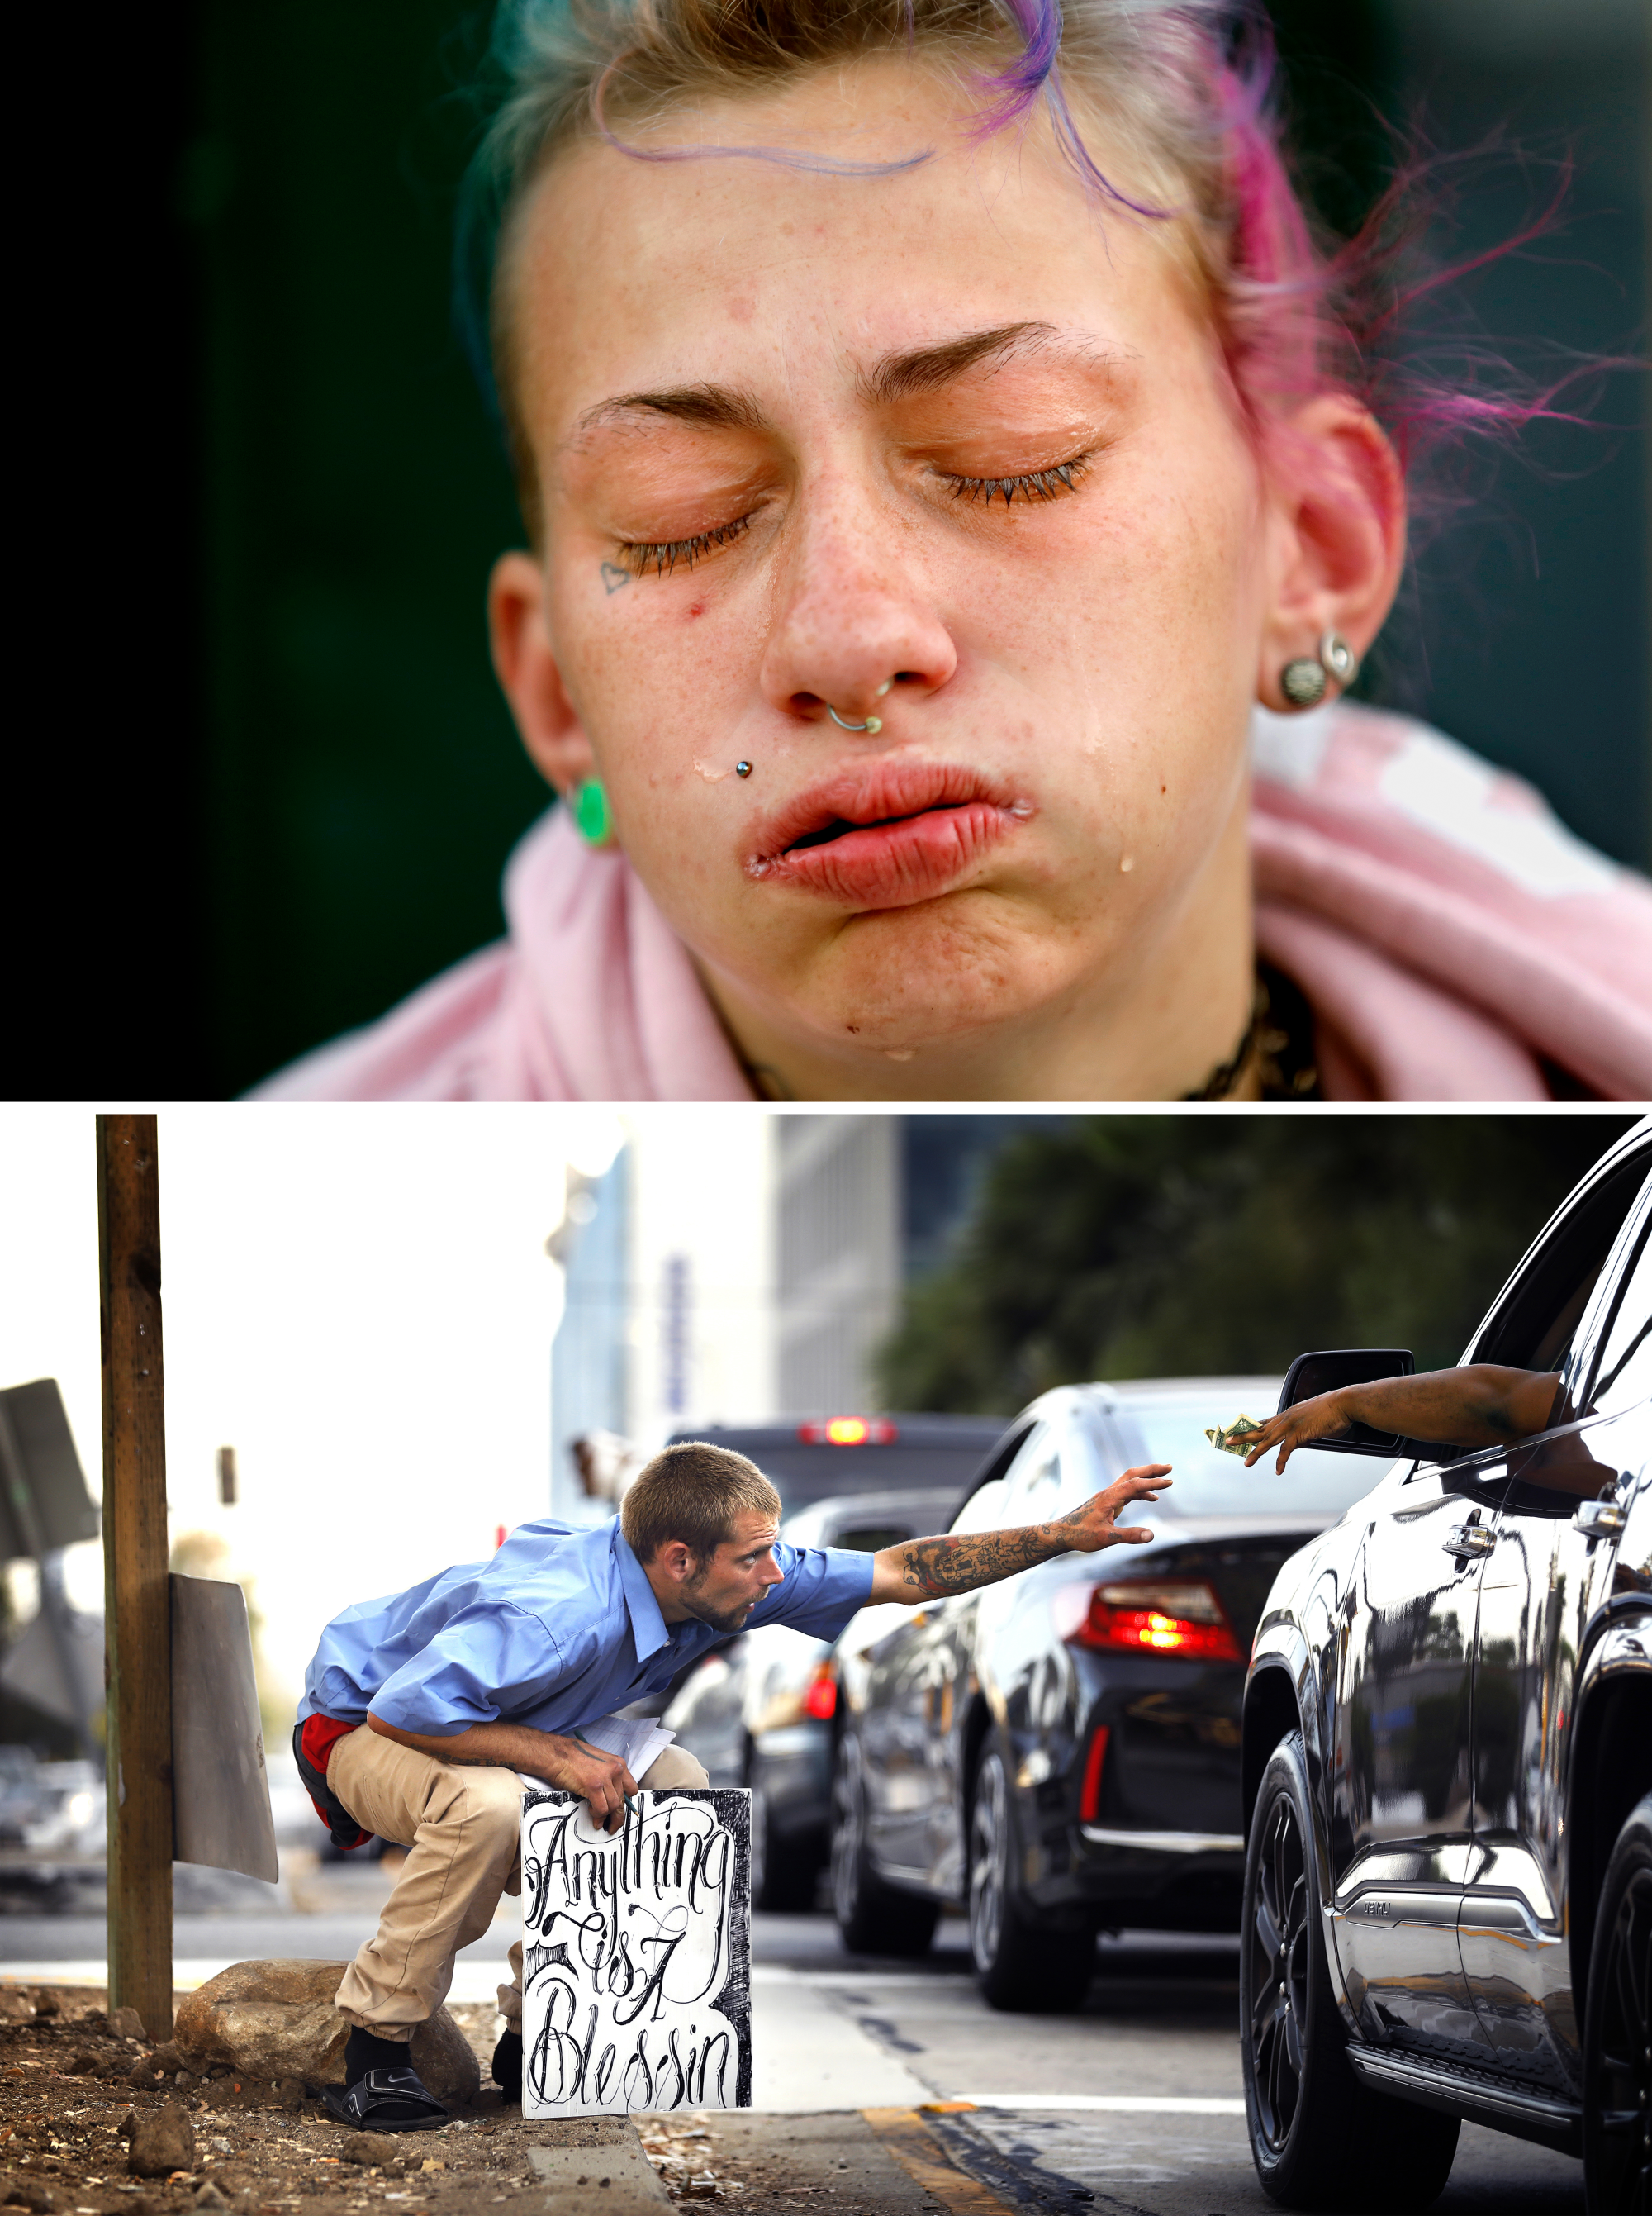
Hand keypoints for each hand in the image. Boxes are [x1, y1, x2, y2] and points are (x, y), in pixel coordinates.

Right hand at [538, 1735, 637, 1833]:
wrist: (557, 1754)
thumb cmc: (573, 1757)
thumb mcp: (599, 1762)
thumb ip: (608, 1776)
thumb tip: (610, 1796)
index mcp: (618, 1763)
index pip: (631, 1789)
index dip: (625, 1802)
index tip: (619, 1810)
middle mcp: (615, 1769)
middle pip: (623, 1800)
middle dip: (617, 1816)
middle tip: (611, 1825)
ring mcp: (605, 1777)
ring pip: (613, 1806)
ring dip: (604, 1815)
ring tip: (596, 1817)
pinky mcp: (594, 1786)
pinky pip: (602, 1808)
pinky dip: (596, 1814)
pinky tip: (590, 1810)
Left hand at [1061, 1464, 1173, 1551]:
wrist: (1062, 1533)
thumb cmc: (1081, 1535)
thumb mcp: (1106, 1538)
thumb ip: (1129, 1536)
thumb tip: (1151, 1535)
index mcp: (1109, 1497)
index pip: (1134, 1485)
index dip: (1152, 1483)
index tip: (1170, 1482)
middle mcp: (1108, 1493)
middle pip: (1132, 1474)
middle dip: (1151, 1470)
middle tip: (1170, 1467)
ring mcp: (1107, 1496)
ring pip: (1130, 1481)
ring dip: (1147, 1479)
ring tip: (1166, 1481)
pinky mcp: (1107, 1502)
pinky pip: (1127, 1492)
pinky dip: (1141, 1492)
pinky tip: (1151, 1499)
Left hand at [1232, 1392, 1350, 1472]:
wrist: (1344, 1404)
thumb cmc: (1332, 1412)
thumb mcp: (1312, 1423)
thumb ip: (1302, 1433)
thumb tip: (1297, 1444)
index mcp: (1287, 1414)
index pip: (1263, 1422)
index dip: (1249, 1427)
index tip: (1237, 1431)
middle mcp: (1285, 1419)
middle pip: (1258, 1429)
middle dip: (1242, 1437)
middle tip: (1227, 1441)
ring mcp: (1291, 1425)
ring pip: (1267, 1440)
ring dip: (1255, 1452)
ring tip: (1246, 1463)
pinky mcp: (1300, 1433)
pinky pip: (1286, 1450)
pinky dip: (1281, 1461)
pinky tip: (1278, 1470)